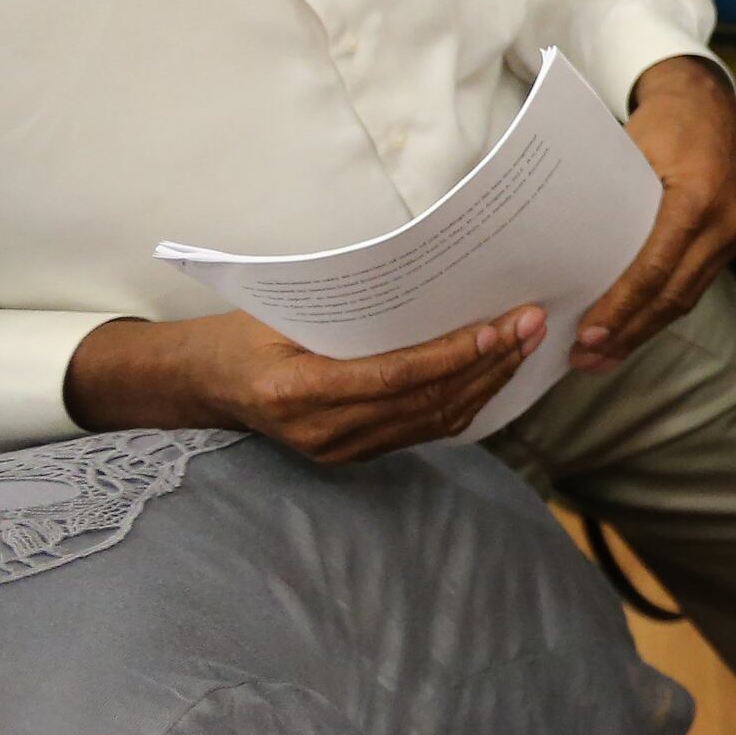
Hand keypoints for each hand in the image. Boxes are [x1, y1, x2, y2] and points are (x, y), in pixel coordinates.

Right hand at [65, 303, 547, 463]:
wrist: (202, 383)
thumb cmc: (244, 330)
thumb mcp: (284, 310)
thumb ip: (348, 308)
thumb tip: (429, 278)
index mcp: (298, 392)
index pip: (397, 377)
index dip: (456, 354)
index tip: (502, 326)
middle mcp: (323, 432)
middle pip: (427, 402)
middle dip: (488, 364)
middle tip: (533, 325)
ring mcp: (340, 451)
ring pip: (433, 421)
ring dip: (487, 382)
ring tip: (525, 343)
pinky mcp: (353, 456)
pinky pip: (422, 431)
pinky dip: (464, 401)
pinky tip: (494, 371)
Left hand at [576, 56, 735, 364]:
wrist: (710, 105)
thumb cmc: (661, 124)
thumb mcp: (627, 154)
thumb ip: (607, 204)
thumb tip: (564, 259)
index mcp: (699, 196)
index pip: (656, 267)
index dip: (621, 307)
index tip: (588, 336)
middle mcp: (726, 221)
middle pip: (673, 294)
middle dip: (629, 332)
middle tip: (587, 360)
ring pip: (686, 297)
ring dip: (644, 330)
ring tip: (603, 357)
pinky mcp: (734, 241)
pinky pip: (695, 285)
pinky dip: (662, 309)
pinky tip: (633, 329)